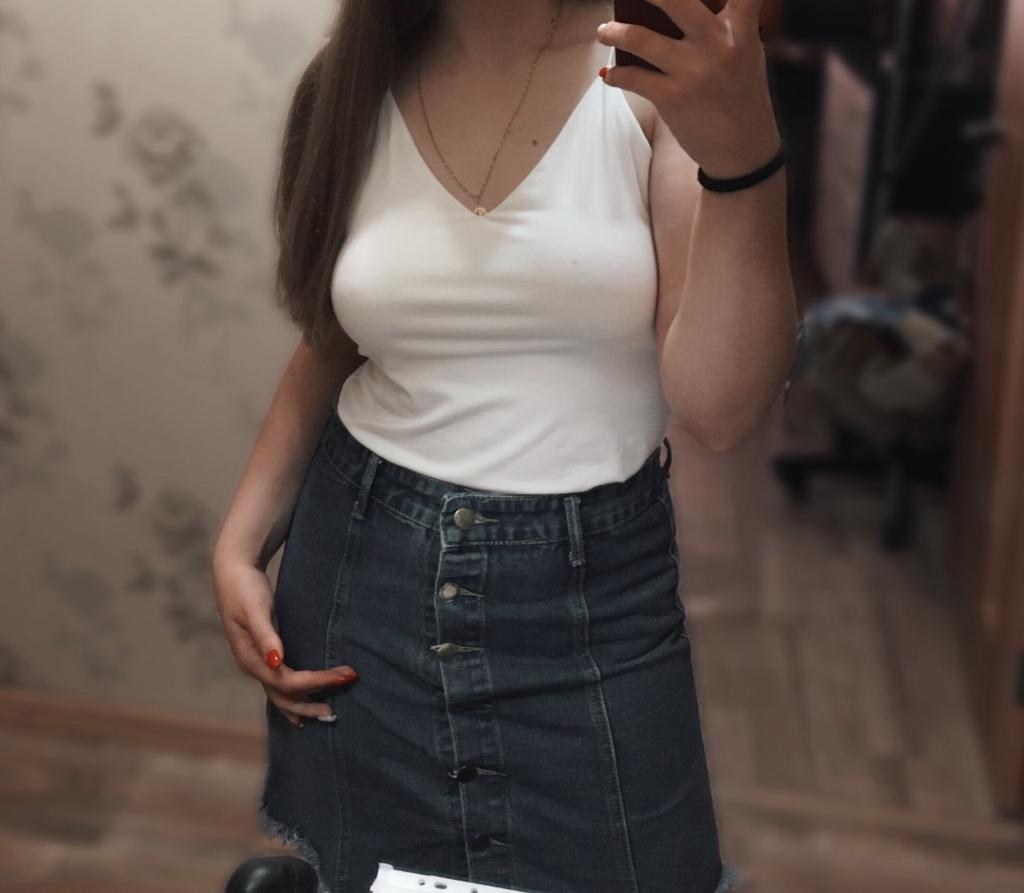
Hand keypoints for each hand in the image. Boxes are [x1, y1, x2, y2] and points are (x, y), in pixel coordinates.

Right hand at [211, 557, 357, 727]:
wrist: (232, 571)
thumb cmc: (245, 589)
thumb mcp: (255, 610)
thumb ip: (266, 636)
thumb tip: (275, 662)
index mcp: (250, 658)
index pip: (287, 681)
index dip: (317, 681)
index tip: (344, 676)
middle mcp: (253, 665)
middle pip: (282, 696)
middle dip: (309, 705)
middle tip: (336, 713)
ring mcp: (258, 661)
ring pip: (280, 693)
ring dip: (302, 705)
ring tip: (325, 715)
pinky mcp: (265, 653)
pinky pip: (280, 682)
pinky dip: (294, 694)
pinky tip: (306, 699)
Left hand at [597, 0, 781, 178]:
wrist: (742, 150)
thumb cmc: (740, 96)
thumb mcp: (746, 54)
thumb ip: (726, 26)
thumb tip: (674, 8)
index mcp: (740, 32)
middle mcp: (717, 46)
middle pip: (677, 0)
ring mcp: (692, 72)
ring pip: (640, 38)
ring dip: (614, 31)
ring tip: (604, 30)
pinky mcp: (672, 98)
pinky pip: (632, 78)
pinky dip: (616, 74)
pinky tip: (610, 74)